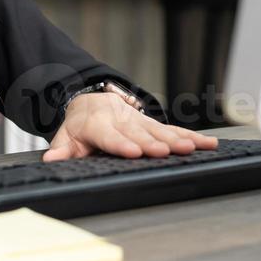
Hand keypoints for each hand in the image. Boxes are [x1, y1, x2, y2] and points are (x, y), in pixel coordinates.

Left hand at [42, 92, 218, 160]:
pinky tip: (209, 144)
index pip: (112, 137)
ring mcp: (141, 121)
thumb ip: (62, 149)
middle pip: (140, 134)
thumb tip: (51, 159)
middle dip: (155, 143)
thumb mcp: (66, 137)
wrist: (92, 100)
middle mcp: (123, 121)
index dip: (123, 144)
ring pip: (162, 130)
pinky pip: (175, 129)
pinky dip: (192, 136)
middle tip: (169, 151)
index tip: (135, 152)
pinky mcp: (154, 123)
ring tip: (194, 148)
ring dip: (179, 139)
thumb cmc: (80, 126)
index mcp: (100, 126)